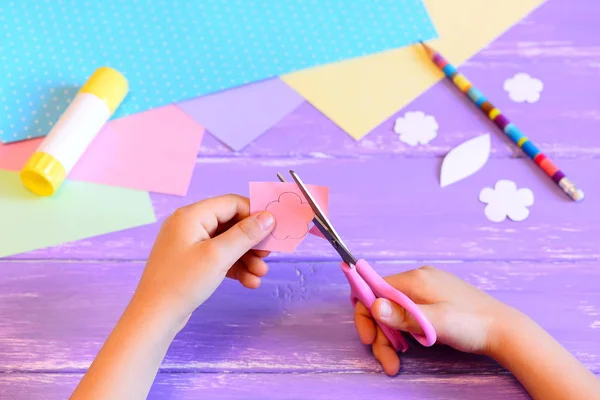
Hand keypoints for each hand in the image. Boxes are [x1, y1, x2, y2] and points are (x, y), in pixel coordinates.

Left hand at [130, 194, 274, 329]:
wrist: (154, 317)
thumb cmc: (182, 283)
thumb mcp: (218, 256)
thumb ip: (245, 234)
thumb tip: (268, 217)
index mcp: (192, 216)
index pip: (231, 203)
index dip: (255, 214)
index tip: (274, 229)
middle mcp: (189, 225)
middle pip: (231, 223)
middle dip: (252, 241)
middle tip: (268, 255)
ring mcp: (189, 244)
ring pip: (227, 243)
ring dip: (246, 257)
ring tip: (260, 274)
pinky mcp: (191, 262)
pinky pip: (219, 257)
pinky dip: (235, 267)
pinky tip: (249, 282)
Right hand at [354, 266, 515, 375]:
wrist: (505, 330)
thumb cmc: (472, 325)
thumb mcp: (437, 323)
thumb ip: (404, 315)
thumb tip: (374, 306)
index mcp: (415, 279)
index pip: (374, 289)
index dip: (365, 314)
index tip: (369, 339)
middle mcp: (418, 278)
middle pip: (383, 304)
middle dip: (380, 333)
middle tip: (387, 360)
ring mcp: (427, 287)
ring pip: (395, 310)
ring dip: (391, 337)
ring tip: (397, 362)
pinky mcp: (435, 298)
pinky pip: (408, 311)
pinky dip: (403, 330)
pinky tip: (412, 345)